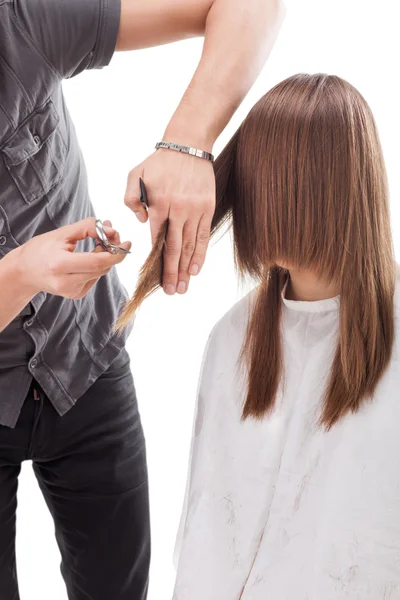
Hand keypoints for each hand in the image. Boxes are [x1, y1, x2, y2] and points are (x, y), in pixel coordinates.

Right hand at [16, 218, 130, 299]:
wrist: (25, 272)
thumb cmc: (42, 249)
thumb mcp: (62, 233)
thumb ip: (88, 228)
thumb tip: (111, 229)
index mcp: (59, 265)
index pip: (96, 262)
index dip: (115, 252)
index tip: (127, 242)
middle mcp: (66, 282)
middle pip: (102, 268)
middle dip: (112, 251)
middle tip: (113, 236)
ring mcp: (71, 292)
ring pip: (100, 273)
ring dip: (106, 257)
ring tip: (99, 243)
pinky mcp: (76, 295)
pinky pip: (95, 278)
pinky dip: (96, 266)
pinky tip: (88, 257)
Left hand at [124, 148, 215, 294]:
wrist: (188, 145)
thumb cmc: (159, 162)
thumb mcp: (135, 174)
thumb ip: (130, 199)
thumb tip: (141, 221)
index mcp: (159, 203)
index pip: (158, 238)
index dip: (157, 260)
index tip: (155, 278)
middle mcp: (178, 209)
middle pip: (175, 248)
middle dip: (172, 273)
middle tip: (171, 292)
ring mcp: (195, 210)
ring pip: (190, 245)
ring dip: (187, 269)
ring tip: (184, 287)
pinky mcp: (207, 208)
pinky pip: (203, 236)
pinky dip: (200, 254)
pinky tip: (196, 269)